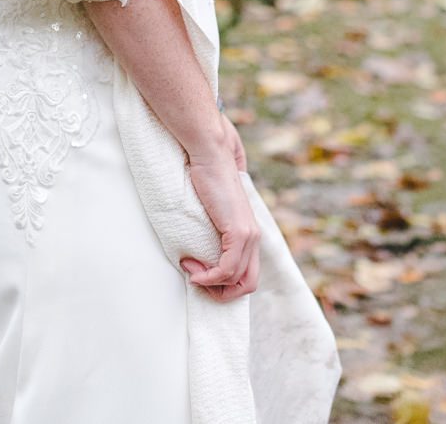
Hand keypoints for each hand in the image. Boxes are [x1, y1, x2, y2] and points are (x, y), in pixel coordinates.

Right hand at [179, 114, 257, 301]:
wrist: (210, 153)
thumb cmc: (205, 174)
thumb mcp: (212, 208)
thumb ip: (214, 224)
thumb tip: (199, 240)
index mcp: (249, 232)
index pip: (248, 274)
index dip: (224, 284)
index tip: (199, 273)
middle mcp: (254, 236)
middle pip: (248, 284)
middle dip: (222, 292)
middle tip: (197, 280)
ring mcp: (249, 234)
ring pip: (239, 280)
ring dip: (211, 283)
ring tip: (192, 271)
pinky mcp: (239, 231)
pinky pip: (228, 269)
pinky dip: (210, 277)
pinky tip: (195, 272)